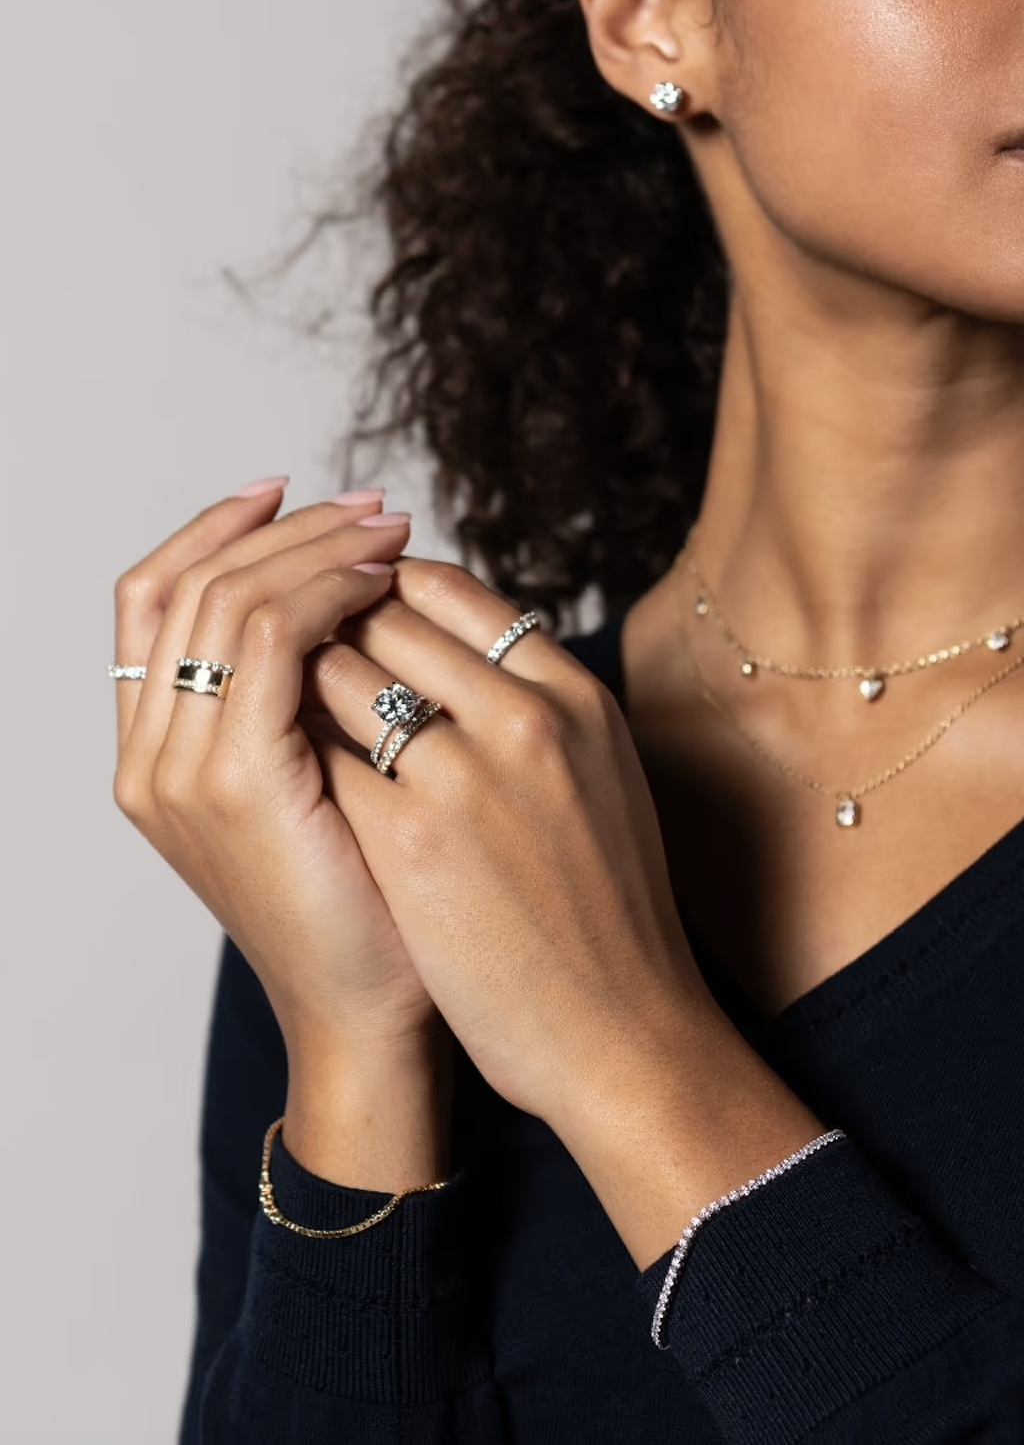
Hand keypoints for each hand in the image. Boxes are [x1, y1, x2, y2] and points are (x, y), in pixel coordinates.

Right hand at [112, 486, 443, 1091]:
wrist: (371, 1017)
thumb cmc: (370, 908)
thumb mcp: (323, 787)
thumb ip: (305, 706)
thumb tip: (354, 598)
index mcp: (155, 757)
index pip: (151, 602)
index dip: (214, 531)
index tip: (294, 493)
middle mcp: (148, 760)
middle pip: (188, 584)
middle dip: (284, 528)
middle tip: (370, 507)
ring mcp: (179, 773)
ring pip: (225, 600)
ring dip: (313, 549)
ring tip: (389, 530)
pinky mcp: (234, 784)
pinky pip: (266, 644)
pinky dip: (325, 595)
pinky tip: (384, 582)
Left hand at [306, 558, 826, 1262]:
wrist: (622, 1030)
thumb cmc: (611, 913)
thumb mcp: (602, 776)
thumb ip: (540, 706)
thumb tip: (463, 659)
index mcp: (575, 694)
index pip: (451, 590)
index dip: (387, 595)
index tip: (359, 622)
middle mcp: (525, 715)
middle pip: (388, 618)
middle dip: (336, 633)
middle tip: (308, 665)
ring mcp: (466, 774)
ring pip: (340, 675)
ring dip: (308, 690)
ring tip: (296, 723)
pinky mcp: (409, 840)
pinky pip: (322, 757)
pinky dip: (301, 760)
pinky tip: (299, 788)